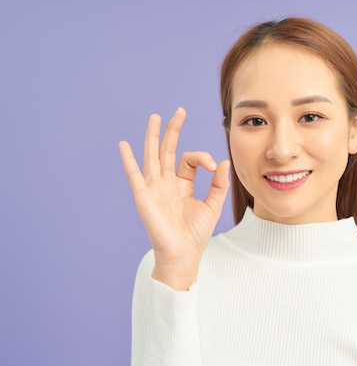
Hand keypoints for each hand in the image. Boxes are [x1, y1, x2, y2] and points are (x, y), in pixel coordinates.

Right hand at [119, 107, 229, 289]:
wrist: (183, 254)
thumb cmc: (196, 234)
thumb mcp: (213, 205)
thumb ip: (219, 184)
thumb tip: (223, 161)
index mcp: (182, 184)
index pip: (189, 159)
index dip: (203, 157)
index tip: (214, 167)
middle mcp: (166, 183)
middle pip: (168, 150)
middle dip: (173, 130)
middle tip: (179, 111)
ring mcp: (154, 188)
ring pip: (152, 156)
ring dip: (153, 137)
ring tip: (155, 117)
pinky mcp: (144, 196)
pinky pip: (134, 175)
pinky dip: (128, 160)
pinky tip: (123, 144)